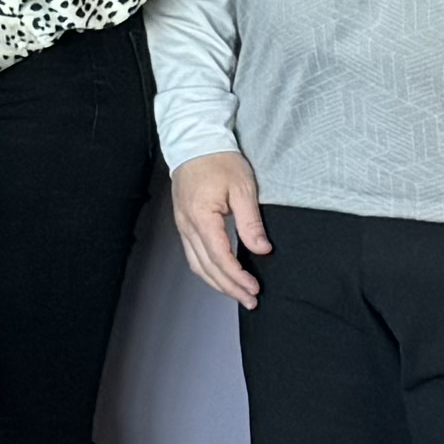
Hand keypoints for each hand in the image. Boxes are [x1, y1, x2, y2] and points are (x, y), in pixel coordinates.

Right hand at [172, 151, 268, 312]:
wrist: (195, 143)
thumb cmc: (218, 160)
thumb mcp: (243, 189)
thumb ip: (251, 223)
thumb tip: (261, 249)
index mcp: (202, 217)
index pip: (220, 257)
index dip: (237, 277)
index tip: (253, 288)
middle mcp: (187, 225)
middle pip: (206, 267)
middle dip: (229, 287)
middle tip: (250, 300)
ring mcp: (182, 225)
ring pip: (197, 264)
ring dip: (217, 283)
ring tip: (237, 293)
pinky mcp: (184, 223)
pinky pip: (192, 254)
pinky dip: (207, 269)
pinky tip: (220, 275)